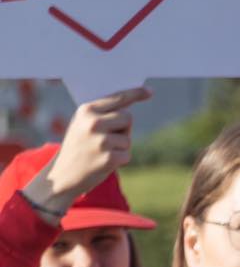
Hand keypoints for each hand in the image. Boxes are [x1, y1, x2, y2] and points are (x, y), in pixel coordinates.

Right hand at [25, 87, 149, 217]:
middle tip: (105, 139)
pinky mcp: (109, 158)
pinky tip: (103, 162)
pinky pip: (127, 154)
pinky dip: (120, 159)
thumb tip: (129, 106)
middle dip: (122, 128)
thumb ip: (102, 114)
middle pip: (127, 117)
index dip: (135, 94)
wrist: (63, 175)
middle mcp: (93, 122)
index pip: (117, 98)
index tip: (149, 91)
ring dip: (120, 146)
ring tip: (100, 152)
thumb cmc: (78, 147)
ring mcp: (101, 140)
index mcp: (86, 110)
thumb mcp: (83, 125)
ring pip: (128, 138)